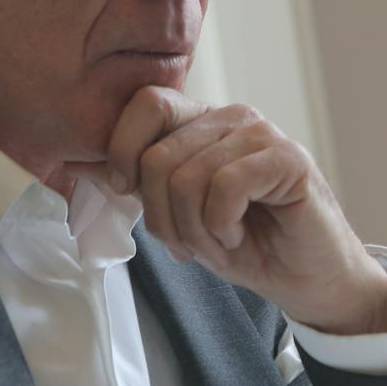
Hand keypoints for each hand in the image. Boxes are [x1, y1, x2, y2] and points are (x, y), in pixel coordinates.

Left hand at [85, 86, 386, 333]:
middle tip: (190, 245)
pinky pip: (225, 186)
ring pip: (187, 176)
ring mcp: (262, 134)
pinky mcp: (289, 159)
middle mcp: (232, 118)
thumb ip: (137, 186)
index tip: (130, 194)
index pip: (146, 103)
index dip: (123, 150)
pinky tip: (239, 236)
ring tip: (220, 244)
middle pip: (158, 156)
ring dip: (195, 231)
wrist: (310, 281)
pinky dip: (221, 226)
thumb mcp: (179, 218)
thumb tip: (76, 164)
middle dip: (163, 217)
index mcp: (203, 124)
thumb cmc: (250, 247)